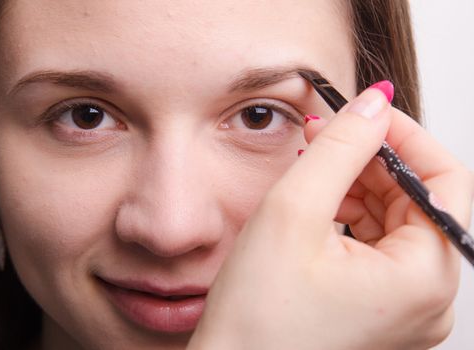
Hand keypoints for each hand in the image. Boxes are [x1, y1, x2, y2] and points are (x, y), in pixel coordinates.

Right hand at [188, 86, 473, 349]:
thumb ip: (341, 148)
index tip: (365, 114)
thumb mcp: (293, 213)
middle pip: (419, 201)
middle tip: (325, 136)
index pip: (446, 182)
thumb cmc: (256, 317)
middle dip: (372, 160)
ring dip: (358, 185)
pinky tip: (318, 204)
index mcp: (423, 280)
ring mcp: (404, 308)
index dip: (405, 137)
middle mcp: (427, 300)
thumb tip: (374, 104)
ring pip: (396, 221)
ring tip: (313, 172)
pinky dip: (351, 215)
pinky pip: (379, 246)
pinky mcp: (379, 309)